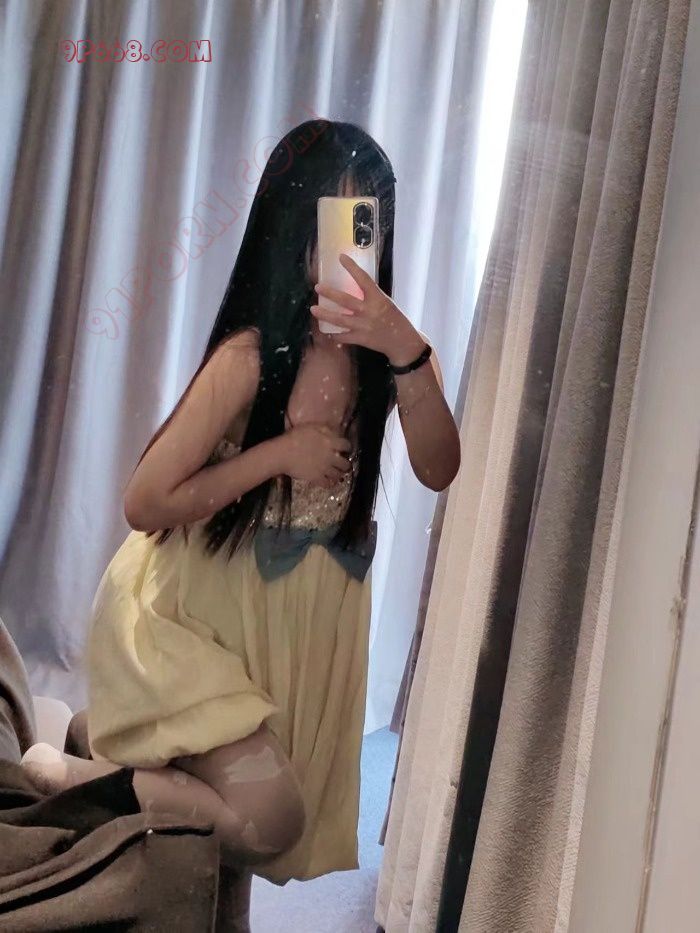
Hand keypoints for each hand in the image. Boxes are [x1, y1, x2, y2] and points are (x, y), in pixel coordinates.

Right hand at [277, 423, 352, 487]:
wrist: (282, 453)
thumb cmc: (294, 437)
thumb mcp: (311, 427)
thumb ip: (326, 429)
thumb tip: (336, 431)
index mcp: (330, 442)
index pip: (346, 445)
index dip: (347, 447)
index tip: (345, 449)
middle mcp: (331, 457)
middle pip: (345, 463)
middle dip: (345, 464)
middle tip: (343, 464)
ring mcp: (324, 469)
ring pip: (338, 475)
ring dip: (339, 474)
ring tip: (337, 474)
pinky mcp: (317, 478)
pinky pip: (327, 484)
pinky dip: (330, 483)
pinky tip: (328, 482)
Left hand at [310, 254, 426, 365]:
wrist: (402, 342)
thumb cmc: (395, 319)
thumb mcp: (386, 303)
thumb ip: (371, 296)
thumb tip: (354, 288)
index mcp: (378, 298)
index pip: (363, 279)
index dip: (352, 267)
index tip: (341, 257)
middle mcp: (369, 311)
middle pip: (345, 300)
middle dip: (329, 293)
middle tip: (318, 287)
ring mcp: (363, 326)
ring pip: (339, 319)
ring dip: (325, 314)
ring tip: (313, 309)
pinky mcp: (361, 339)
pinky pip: (343, 336)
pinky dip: (334, 334)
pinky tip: (327, 331)